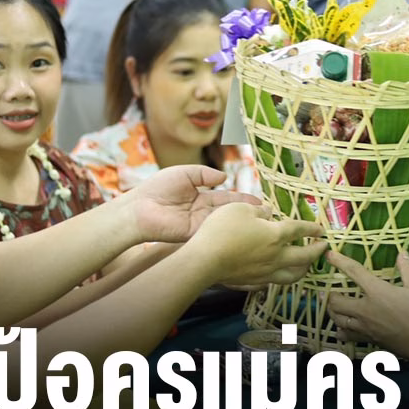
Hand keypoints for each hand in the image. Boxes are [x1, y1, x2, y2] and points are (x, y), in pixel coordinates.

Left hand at [125, 165, 261, 242]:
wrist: (139, 209)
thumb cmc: (156, 189)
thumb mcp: (184, 173)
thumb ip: (204, 174)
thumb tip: (225, 177)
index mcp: (201, 197)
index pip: (227, 199)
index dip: (243, 200)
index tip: (260, 202)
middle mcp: (203, 212)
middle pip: (231, 213)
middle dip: (249, 214)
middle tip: (270, 216)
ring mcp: (200, 225)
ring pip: (226, 223)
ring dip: (242, 224)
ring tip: (263, 224)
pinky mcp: (195, 234)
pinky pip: (215, 231)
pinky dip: (229, 231)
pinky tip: (244, 231)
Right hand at [191, 203, 326, 285]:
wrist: (204, 261)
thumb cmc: (222, 230)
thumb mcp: (239, 209)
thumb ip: (258, 209)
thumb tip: (269, 212)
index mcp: (276, 235)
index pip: (299, 230)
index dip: (312, 228)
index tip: (321, 229)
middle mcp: (276, 256)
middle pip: (304, 257)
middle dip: (316, 252)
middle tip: (324, 248)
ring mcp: (266, 272)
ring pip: (292, 275)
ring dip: (303, 270)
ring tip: (306, 266)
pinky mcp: (253, 282)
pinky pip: (275, 282)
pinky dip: (282, 278)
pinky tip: (279, 275)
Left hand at [326, 251, 408, 368]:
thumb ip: (407, 269)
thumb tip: (402, 254)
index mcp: (377, 291)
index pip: (353, 272)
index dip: (339, 261)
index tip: (328, 255)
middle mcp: (365, 309)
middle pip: (336, 301)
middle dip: (331, 295)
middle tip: (331, 291)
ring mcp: (365, 326)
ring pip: (337, 319)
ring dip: (333, 312)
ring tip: (333, 307)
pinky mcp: (368, 339)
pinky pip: (346, 336)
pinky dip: (341, 331)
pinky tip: (342, 328)